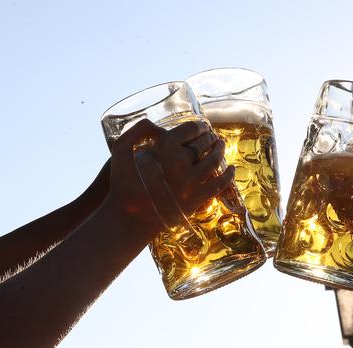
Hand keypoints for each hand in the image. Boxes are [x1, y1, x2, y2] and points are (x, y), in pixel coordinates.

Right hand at [106, 119, 234, 234]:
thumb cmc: (123, 184)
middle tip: (213, 136)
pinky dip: (228, 176)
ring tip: (221, 146)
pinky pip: (219, 185)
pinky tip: (232, 169)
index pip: (190, 130)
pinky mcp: (196, 200)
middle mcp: (180, 164)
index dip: (198, 126)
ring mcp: (190, 183)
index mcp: (164, 148)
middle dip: (210, 137)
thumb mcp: (120, 151)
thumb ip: (136, 131)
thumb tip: (156, 124)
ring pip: (213, 161)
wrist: (129, 219)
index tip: (202, 126)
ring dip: (220, 151)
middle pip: (203, 144)